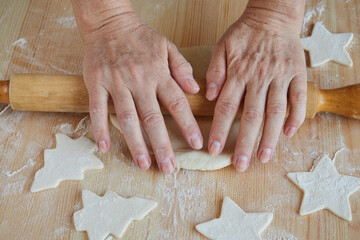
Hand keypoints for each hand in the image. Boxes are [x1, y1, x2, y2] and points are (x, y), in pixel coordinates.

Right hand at [80, 12, 202, 173]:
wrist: (109, 22)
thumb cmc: (140, 36)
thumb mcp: (167, 45)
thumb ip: (182, 67)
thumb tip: (196, 89)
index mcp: (158, 73)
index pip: (177, 103)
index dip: (187, 125)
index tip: (197, 144)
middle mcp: (139, 81)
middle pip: (152, 117)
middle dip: (162, 145)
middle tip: (169, 168)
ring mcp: (116, 83)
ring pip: (127, 118)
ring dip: (135, 143)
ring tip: (143, 164)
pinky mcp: (96, 84)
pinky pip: (97, 110)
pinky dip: (100, 129)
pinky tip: (105, 147)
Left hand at [206, 6, 306, 171]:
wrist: (273, 16)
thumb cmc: (245, 33)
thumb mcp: (222, 46)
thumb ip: (215, 71)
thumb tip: (208, 95)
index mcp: (238, 73)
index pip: (226, 107)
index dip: (219, 130)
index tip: (214, 149)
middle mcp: (259, 78)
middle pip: (251, 115)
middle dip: (244, 142)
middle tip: (240, 165)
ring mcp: (280, 77)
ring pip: (276, 111)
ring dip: (270, 137)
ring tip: (264, 158)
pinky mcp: (297, 75)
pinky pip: (298, 99)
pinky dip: (295, 117)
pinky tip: (289, 134)